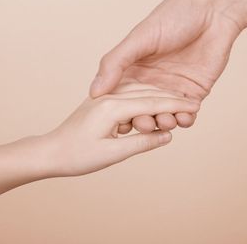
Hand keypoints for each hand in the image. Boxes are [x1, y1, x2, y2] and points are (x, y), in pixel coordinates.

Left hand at [38, 86, 199, 176]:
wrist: (50, 152)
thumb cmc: (76, 156)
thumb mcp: (112, 154)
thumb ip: (142, 143)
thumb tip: (167, 135)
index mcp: (112, 107)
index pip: (152, 102)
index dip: (176, 104)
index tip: (196, 106)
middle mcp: (109, 97)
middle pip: (149, 93)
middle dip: (173, 98)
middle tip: (194, 104)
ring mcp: (105, 97)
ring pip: (140, 90)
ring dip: (161, 96)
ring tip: (180, 102)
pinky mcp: (102, 101)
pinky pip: (130, 94)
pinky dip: (147, 98)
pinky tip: (156, 103)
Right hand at [89, 0, 241, 132]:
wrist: (215, 11)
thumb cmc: (176, 16)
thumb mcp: (140, 37)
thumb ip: (115, 63)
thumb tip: (94, 91)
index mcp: (133, 69)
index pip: (119, 98)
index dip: (117, 112)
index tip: (116, 123)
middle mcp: (151, 82)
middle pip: (141, 112)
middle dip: (141, 121)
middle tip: (143, 123)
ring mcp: (173, 89)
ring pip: (163, 116)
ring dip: (163, 123)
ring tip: (166, 121)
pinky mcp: (194, 93)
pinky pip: (186, 114)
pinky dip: (184, 120)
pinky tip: (184, 118)